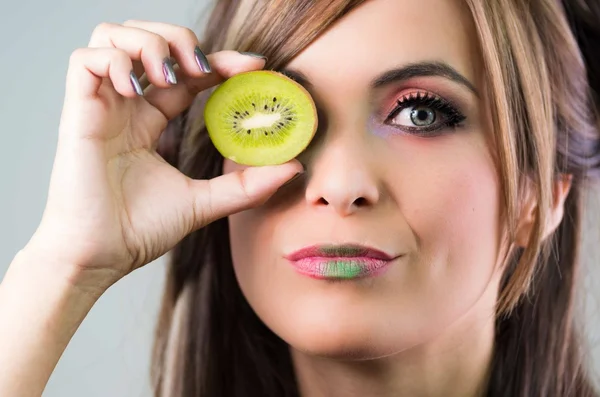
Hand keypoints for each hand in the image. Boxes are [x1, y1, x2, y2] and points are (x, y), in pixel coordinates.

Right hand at [26, 20, 302, 291]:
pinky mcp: (78, 112)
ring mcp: (101, 107)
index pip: (187, 75)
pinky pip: (85, 60)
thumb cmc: (139, 231)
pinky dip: (114, 61)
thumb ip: (247, 185)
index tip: (255, 66)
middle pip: (148, 41)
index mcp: (151, 122)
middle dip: (180, 40)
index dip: (219, 61)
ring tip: (170, 76)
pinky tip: (138, 91)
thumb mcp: (205, 202)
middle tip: (204, 67)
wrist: (99, 258)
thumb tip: (294, 168)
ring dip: (148, 43)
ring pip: (112, 36)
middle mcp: (126, 108)